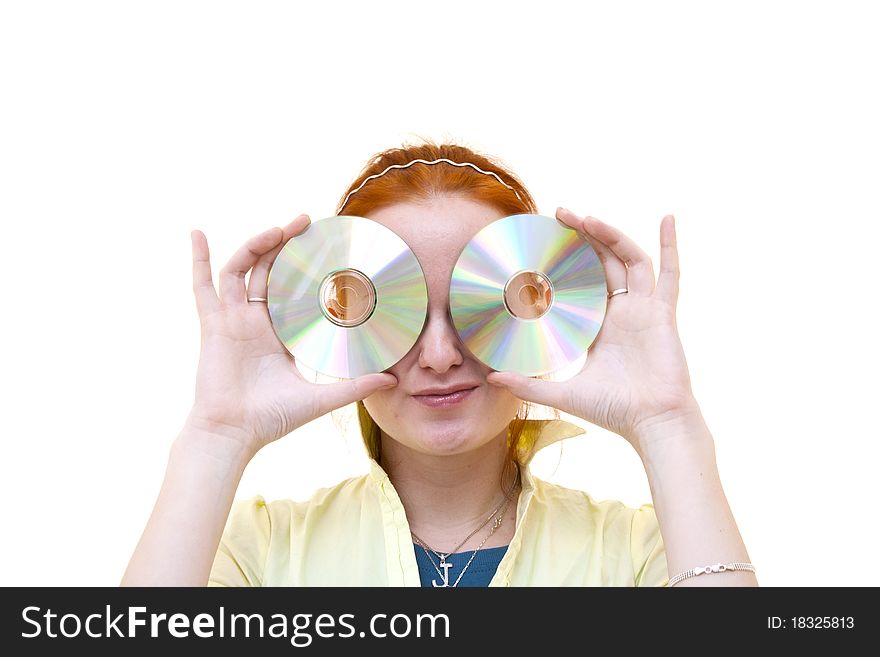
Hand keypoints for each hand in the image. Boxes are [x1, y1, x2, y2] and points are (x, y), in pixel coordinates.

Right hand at [186, 215, 396, 453]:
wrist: (235, 433)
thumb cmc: (272, 418)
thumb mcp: (321, 398)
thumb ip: (354, 386)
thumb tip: (392, 380)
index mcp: (280, 333)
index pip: (295, 289)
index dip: (307, 267)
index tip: (327, 247)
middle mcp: (256, 321)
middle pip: (268, 270)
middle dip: (286, 244)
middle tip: (308, 222)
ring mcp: (232, 320)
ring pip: (242, 270)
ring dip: (257, 245)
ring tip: (280, 228)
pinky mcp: (213, 324)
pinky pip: (202, 286)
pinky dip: (198, 259)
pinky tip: (197, 233)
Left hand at [487, 208, 699, 449]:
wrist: (651, 424)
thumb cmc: (614, 411)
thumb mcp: (563, 392)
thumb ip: (528, 384)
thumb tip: (491, 378)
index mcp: (599, 328)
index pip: (581, 283)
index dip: (566, 262)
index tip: (545, 241)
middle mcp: (622, 313)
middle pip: (603, 263)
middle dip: (583, 237)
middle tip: (559, 215)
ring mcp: (644, 310)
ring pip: (628, 260)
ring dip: (610, 236)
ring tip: (586, 218)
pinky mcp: (663, 314)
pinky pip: (670, 274)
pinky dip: (670, 245)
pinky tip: (668, 218)